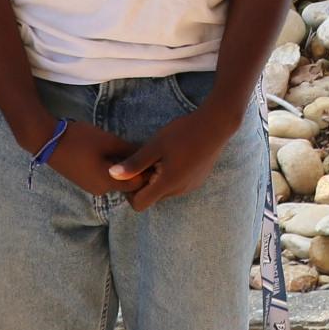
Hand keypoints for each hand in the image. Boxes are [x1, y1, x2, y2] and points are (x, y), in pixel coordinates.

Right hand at [30, 118, 139, 198]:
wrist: (47, 140)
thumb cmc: (80, 139)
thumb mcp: (108, 141)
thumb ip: (129, 150)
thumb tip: (148, 154)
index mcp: (107, 183)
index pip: (137, 184)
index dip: (148, 172)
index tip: (154, 156)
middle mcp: (100, 190)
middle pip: (127, 184)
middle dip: (137, 170)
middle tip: (144, 152)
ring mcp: (90, 187)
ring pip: (116, 181)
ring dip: (124, 169)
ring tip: (130, 150)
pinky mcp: (84, 181)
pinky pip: (105, 178)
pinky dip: (113, 169)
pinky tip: (114, 153)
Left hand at [110, 104, 237, 210]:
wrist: (216, 125)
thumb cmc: (183, 133)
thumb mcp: (155, 145)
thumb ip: (134, 163)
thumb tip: (112, 175)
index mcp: (167, 184)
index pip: (139, 205)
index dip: (130, 192)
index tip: (132, 171)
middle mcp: (179, 190)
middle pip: (151, 198)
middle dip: (143, 183)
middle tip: (145, 160)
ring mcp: (190, 186)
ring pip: (164, 191)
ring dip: (156, 179)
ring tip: (159, 156)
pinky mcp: (196, 180)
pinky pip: (176, 185)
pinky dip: (169, 176)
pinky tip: (173, 155)